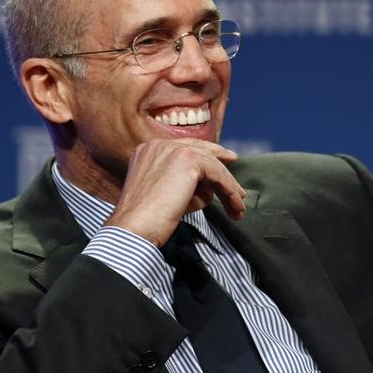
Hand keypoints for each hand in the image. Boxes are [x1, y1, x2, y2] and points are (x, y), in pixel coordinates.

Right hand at [104, 138, 246, 246]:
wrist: (134, 227)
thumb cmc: (146, 220)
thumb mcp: (164, 194)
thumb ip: (184, 184)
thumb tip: (211, 189)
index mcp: (148, 149)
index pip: (185, 148)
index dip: (208, 154)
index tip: (226, 162)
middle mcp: (159, 144)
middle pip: (201, 152)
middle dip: (223, 170)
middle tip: (239, 187)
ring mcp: (173, 149)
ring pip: (212, 165)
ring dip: (228, 188)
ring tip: (238, 208)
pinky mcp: (188, 160)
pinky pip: (217, 173)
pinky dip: (229, 190)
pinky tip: (235, 205)